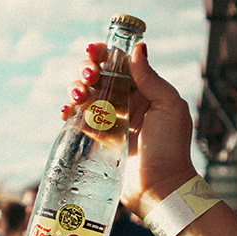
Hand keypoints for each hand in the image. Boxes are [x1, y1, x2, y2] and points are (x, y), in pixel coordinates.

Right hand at [66, 43, 197, 218]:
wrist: (160, 187)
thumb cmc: (171, 148)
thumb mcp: (168, 107)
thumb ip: (151, 79)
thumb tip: (138, 48)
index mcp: (144, 91)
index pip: (120, 64)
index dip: (105, 54)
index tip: (94, 51)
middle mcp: (126, 103)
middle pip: (98, 76)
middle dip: (87, 70)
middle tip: (89, 77)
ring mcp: (111, 121)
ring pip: (85, 96)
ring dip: (76, 89)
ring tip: (78, 97)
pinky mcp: (99, 140)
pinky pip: (79, 120)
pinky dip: (69, 113)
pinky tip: (66, 113)